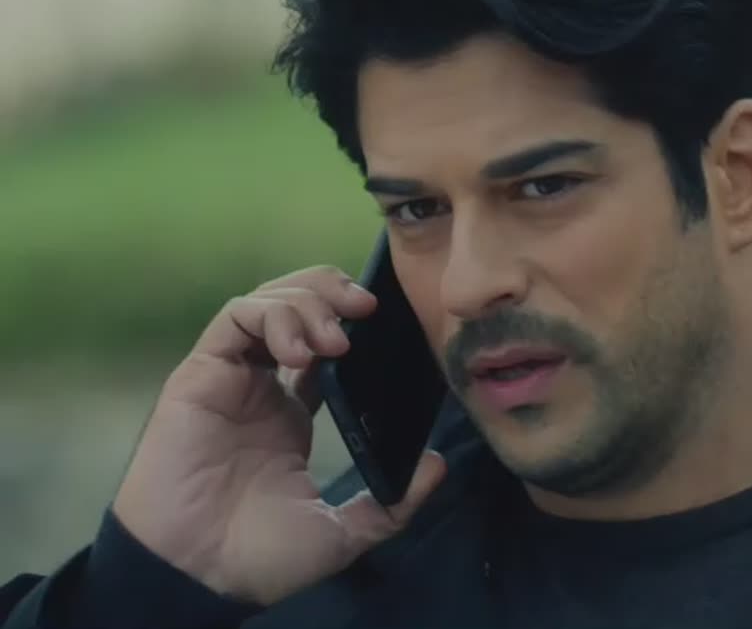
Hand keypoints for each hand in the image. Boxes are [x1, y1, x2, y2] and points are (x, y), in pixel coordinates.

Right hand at [112, 266, 446, 605]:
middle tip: (368, 305)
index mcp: (293, 415)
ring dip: (307, 302)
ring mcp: (231, 378)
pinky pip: (235, 318)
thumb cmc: (258, 558)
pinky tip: (300, 350)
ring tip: (337, 338)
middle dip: (333, 292)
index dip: (355, 325)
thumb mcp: (343, 533)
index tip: (390, 326)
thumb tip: (438, 465)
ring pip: (268, 302)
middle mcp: (262, 388)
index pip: (324, 346)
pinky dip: (271, 316)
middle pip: (296, 308)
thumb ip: (393, 503)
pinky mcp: (201, 374)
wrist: (197, 575)